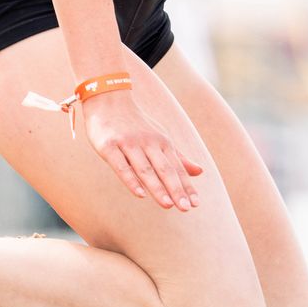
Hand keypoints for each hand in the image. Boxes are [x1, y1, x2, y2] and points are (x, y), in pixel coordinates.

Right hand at [81, 91, 203, 211]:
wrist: (107, 98)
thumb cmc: (135, 123)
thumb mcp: (160, 137)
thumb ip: (178, 157)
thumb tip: (200, 171)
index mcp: (161, 142)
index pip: (176, 168)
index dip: (186, 186)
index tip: (196, 204)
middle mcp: (147, 143)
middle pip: (164, 169)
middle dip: (176, 189)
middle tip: (186, 208)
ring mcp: (128, 144)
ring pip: (145, 169)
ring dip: (158, 187)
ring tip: (169, 205)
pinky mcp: (109, 146)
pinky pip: (121, 166)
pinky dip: (131, 180)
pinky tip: (140, 194)